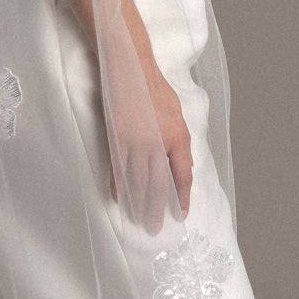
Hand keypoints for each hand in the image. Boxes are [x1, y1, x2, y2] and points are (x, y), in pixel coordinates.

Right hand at [102, 40, 192, 236]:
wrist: (130, 69)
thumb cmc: (155, 89)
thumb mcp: (178, 114)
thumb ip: (180, 141)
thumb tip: (181, 164)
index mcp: (177, 137)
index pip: (182, 175)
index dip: (183, 197)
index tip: (182, 214)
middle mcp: (157, 144)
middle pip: (158, 185)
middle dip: (157, 209)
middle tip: (155, 228)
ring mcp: (135, 143)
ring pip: (137, 182)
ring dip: (138, 204)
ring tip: (138, 220)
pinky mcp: (116, 139)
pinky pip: (118, 169)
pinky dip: (119, 186)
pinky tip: (119, 199)